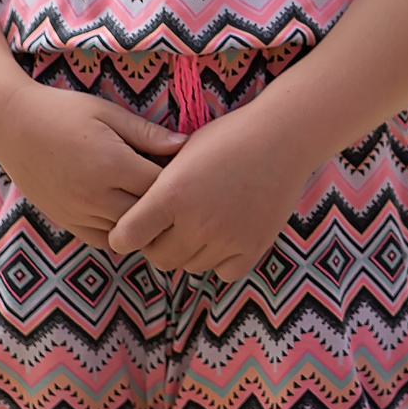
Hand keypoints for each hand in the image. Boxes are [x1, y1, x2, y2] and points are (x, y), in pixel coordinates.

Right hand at [0, 80, 185, 247]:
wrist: (11, 124)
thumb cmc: (63, 111)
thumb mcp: (107, 112)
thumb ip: (146, 132)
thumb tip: (184, 144)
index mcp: (112, 164)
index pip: (161, 186)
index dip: (177, 179)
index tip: (184, 169)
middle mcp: (96, 195)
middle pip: (147, 214)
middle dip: (164, 204)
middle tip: (174, 189)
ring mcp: (79, 212)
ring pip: (126, 231)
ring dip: (142, 220)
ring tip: (153, 203)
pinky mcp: (65, 221)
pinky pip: (102, 240)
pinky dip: (119, 232)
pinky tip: (126, 214)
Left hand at [106, 100, 321, 280]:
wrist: (283, 136)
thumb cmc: (229, 137)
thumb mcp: (183, 151)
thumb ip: (158, 186)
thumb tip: (135, 212)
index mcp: (171, 194)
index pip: (126, 238)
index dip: (124, 235)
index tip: (131, 228)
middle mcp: (196, 222)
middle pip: (158, 258)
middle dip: (158, 244)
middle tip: (170, 224)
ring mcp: (226, 239)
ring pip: (190, 266)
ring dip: (190, 251)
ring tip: (202, 223)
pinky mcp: (252, 248)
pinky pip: (224, 272)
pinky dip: (221, 260)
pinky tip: (225, 235)